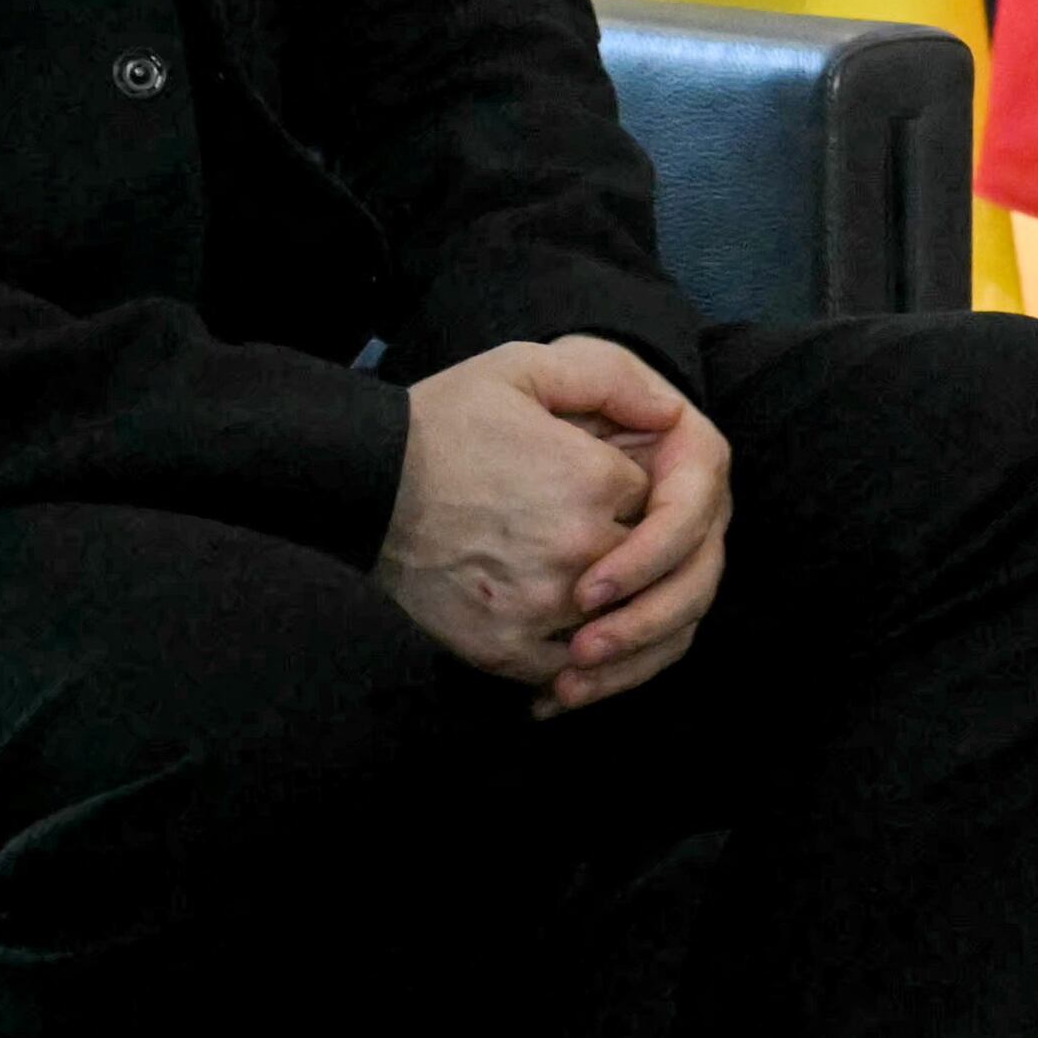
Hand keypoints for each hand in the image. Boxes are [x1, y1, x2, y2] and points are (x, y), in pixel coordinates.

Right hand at [375, 335, 729, 711]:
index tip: (598, 486)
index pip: (659, 500)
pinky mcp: (506, 650)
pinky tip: (561, 639)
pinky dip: (574, 662)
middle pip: (644, 565)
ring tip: (572, 586)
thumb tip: (673, 414)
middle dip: (629, 551)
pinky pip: (569, 669)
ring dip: (609, 612)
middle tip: (582, 535)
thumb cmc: (443, 421)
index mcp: (593, 481)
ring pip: (615, 623)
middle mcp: (578, 549)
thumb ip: (612, 380)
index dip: (631, 493)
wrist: (363, 483)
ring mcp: (543, 606)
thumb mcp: (526, 369)